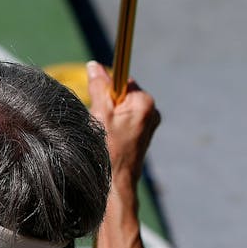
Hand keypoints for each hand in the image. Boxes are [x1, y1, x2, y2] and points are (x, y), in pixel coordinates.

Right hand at [87, 60, 160, 188]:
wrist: (116, 182)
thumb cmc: (108, 149)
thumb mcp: (99, 113)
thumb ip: (99, 87)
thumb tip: (94, 65)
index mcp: (145, 102)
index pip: (122, 80)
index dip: (106, 89)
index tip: (99, 103)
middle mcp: (152, 111)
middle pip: (123, 93)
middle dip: (107, 102)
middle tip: (99, 120)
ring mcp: (149, 124)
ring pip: (123, 107)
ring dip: (109, 115)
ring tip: (104, 132)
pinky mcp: (144, 134)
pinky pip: (126, 120)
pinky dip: (115, 124)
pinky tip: (109, 138)